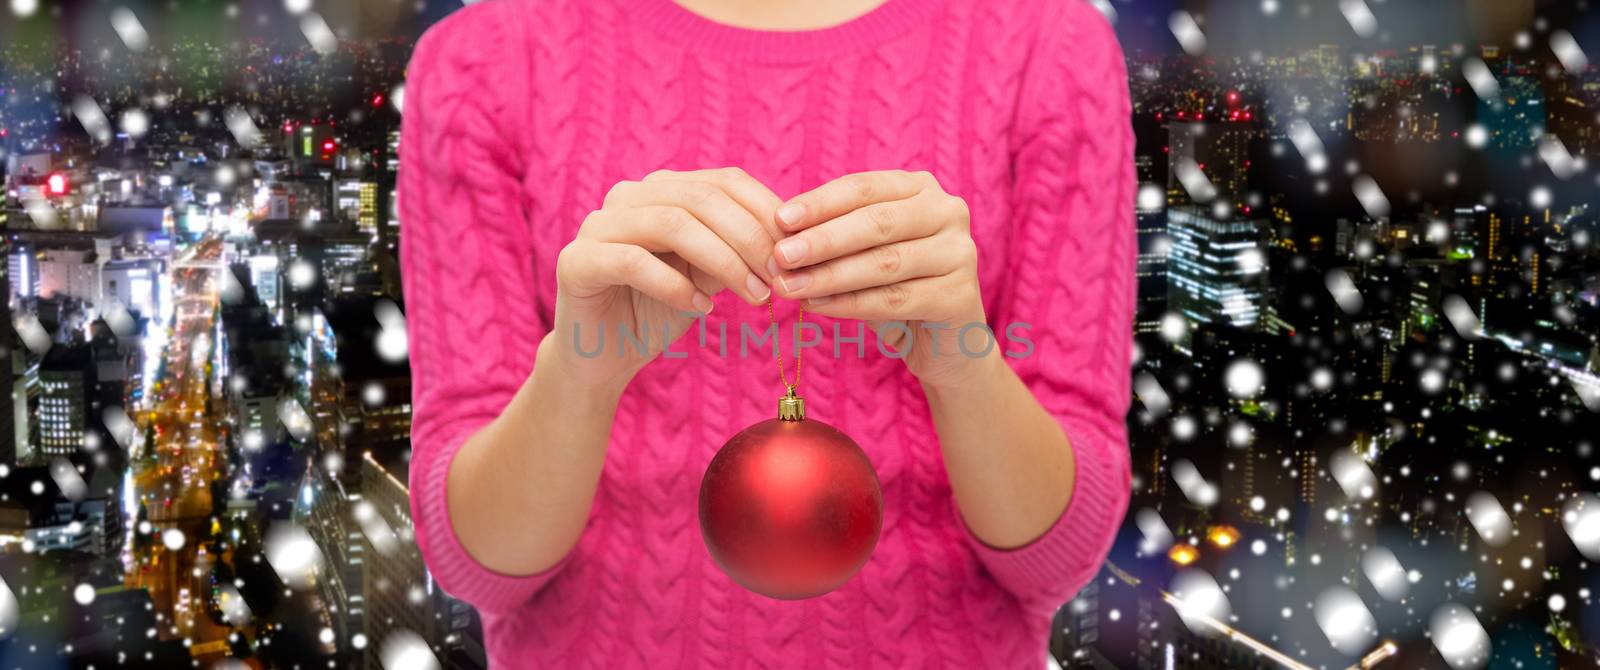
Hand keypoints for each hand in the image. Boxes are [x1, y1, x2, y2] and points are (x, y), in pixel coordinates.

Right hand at [551, 168, 781, 390]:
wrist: (602, 356)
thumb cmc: (659, 311)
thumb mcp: (708, 277)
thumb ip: (738, 253)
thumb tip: (791, 243)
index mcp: (662, 189)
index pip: (724, 181)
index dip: (767, 212)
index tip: (798, 251)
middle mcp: (628, 196)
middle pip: (702, 198)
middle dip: (750, 239)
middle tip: (780, 279)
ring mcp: (598, 225)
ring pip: (672, 224)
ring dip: (724, 261)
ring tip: (754, 296)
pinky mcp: (577, 261)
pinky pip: (634, 262)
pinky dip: (675, 286)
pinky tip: (701, 310)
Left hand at [769, 170, 994, 389]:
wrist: (943, 342)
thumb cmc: (893, 287)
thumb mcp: (861, 253)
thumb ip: (830, 238)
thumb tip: (779, 236)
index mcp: (920, 188)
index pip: (863, 188)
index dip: (820, 203)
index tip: (779, 220)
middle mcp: (948, 212)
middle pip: (876, 222)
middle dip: (823, 240)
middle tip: (781, 256)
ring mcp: (960, 253)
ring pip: (885, 263)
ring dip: (830, 275)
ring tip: (790, 287)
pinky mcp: (962, 296)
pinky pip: (896, 299)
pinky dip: (851, 304)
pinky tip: (818, 307)